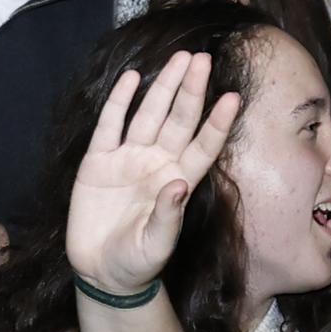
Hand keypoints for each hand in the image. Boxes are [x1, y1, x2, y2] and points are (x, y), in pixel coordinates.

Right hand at [61, 46, 238, 294]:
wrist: (101, 271)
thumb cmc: (136, 262)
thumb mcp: (156, 246)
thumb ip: (167, 217)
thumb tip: (178, 185)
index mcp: (178, 182)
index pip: (203, 145)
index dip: (217, 123)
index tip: (233, 98)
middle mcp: (157, 163)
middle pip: (178, 120)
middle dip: (190, 90)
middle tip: (202, 59)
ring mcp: (127, 159)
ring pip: (149, 114)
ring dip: (163, 87)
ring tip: (178, 59)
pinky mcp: (97, 162)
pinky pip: (110, 125)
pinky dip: (119, 101)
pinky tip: (131, 78)